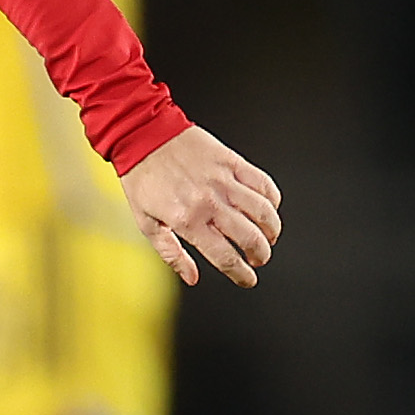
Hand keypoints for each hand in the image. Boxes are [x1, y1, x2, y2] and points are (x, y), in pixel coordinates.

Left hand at [123, 125, 282, 287]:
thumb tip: (192, 277)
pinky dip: (272, 200)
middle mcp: (209, 202)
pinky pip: (264, 184)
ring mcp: (223, 180)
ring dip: (271, 231)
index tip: (248, 279)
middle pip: (251, 238)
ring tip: (267, 238)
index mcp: (188, 220)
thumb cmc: (142, 179)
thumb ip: (171, 254)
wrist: (143, 135)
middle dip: (261, 255)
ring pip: (264, 212)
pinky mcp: (232, 161)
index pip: (225, 257)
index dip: (242, 274)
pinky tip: (267, 208)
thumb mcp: (146, 223)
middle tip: (258, 259)